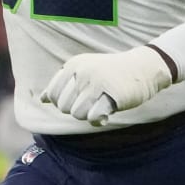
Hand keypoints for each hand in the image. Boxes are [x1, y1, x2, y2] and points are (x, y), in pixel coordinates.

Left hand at [41, 45, 173, 126]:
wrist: (142, 68)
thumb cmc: (110, 72)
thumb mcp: (84, 72)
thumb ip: (63, 84)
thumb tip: (42, 99)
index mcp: (73, 65)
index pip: (53, 94)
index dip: (63, 103)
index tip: (77, 101)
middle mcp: (82, 72)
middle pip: (64, 106)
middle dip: (75, 110)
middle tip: (91, 105)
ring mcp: (96, 82)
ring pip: (77, 113)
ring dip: (87, 116)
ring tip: (98, 108)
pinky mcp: (111, 95)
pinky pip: (93, 117)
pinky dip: (97, 120)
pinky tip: (106, 115)